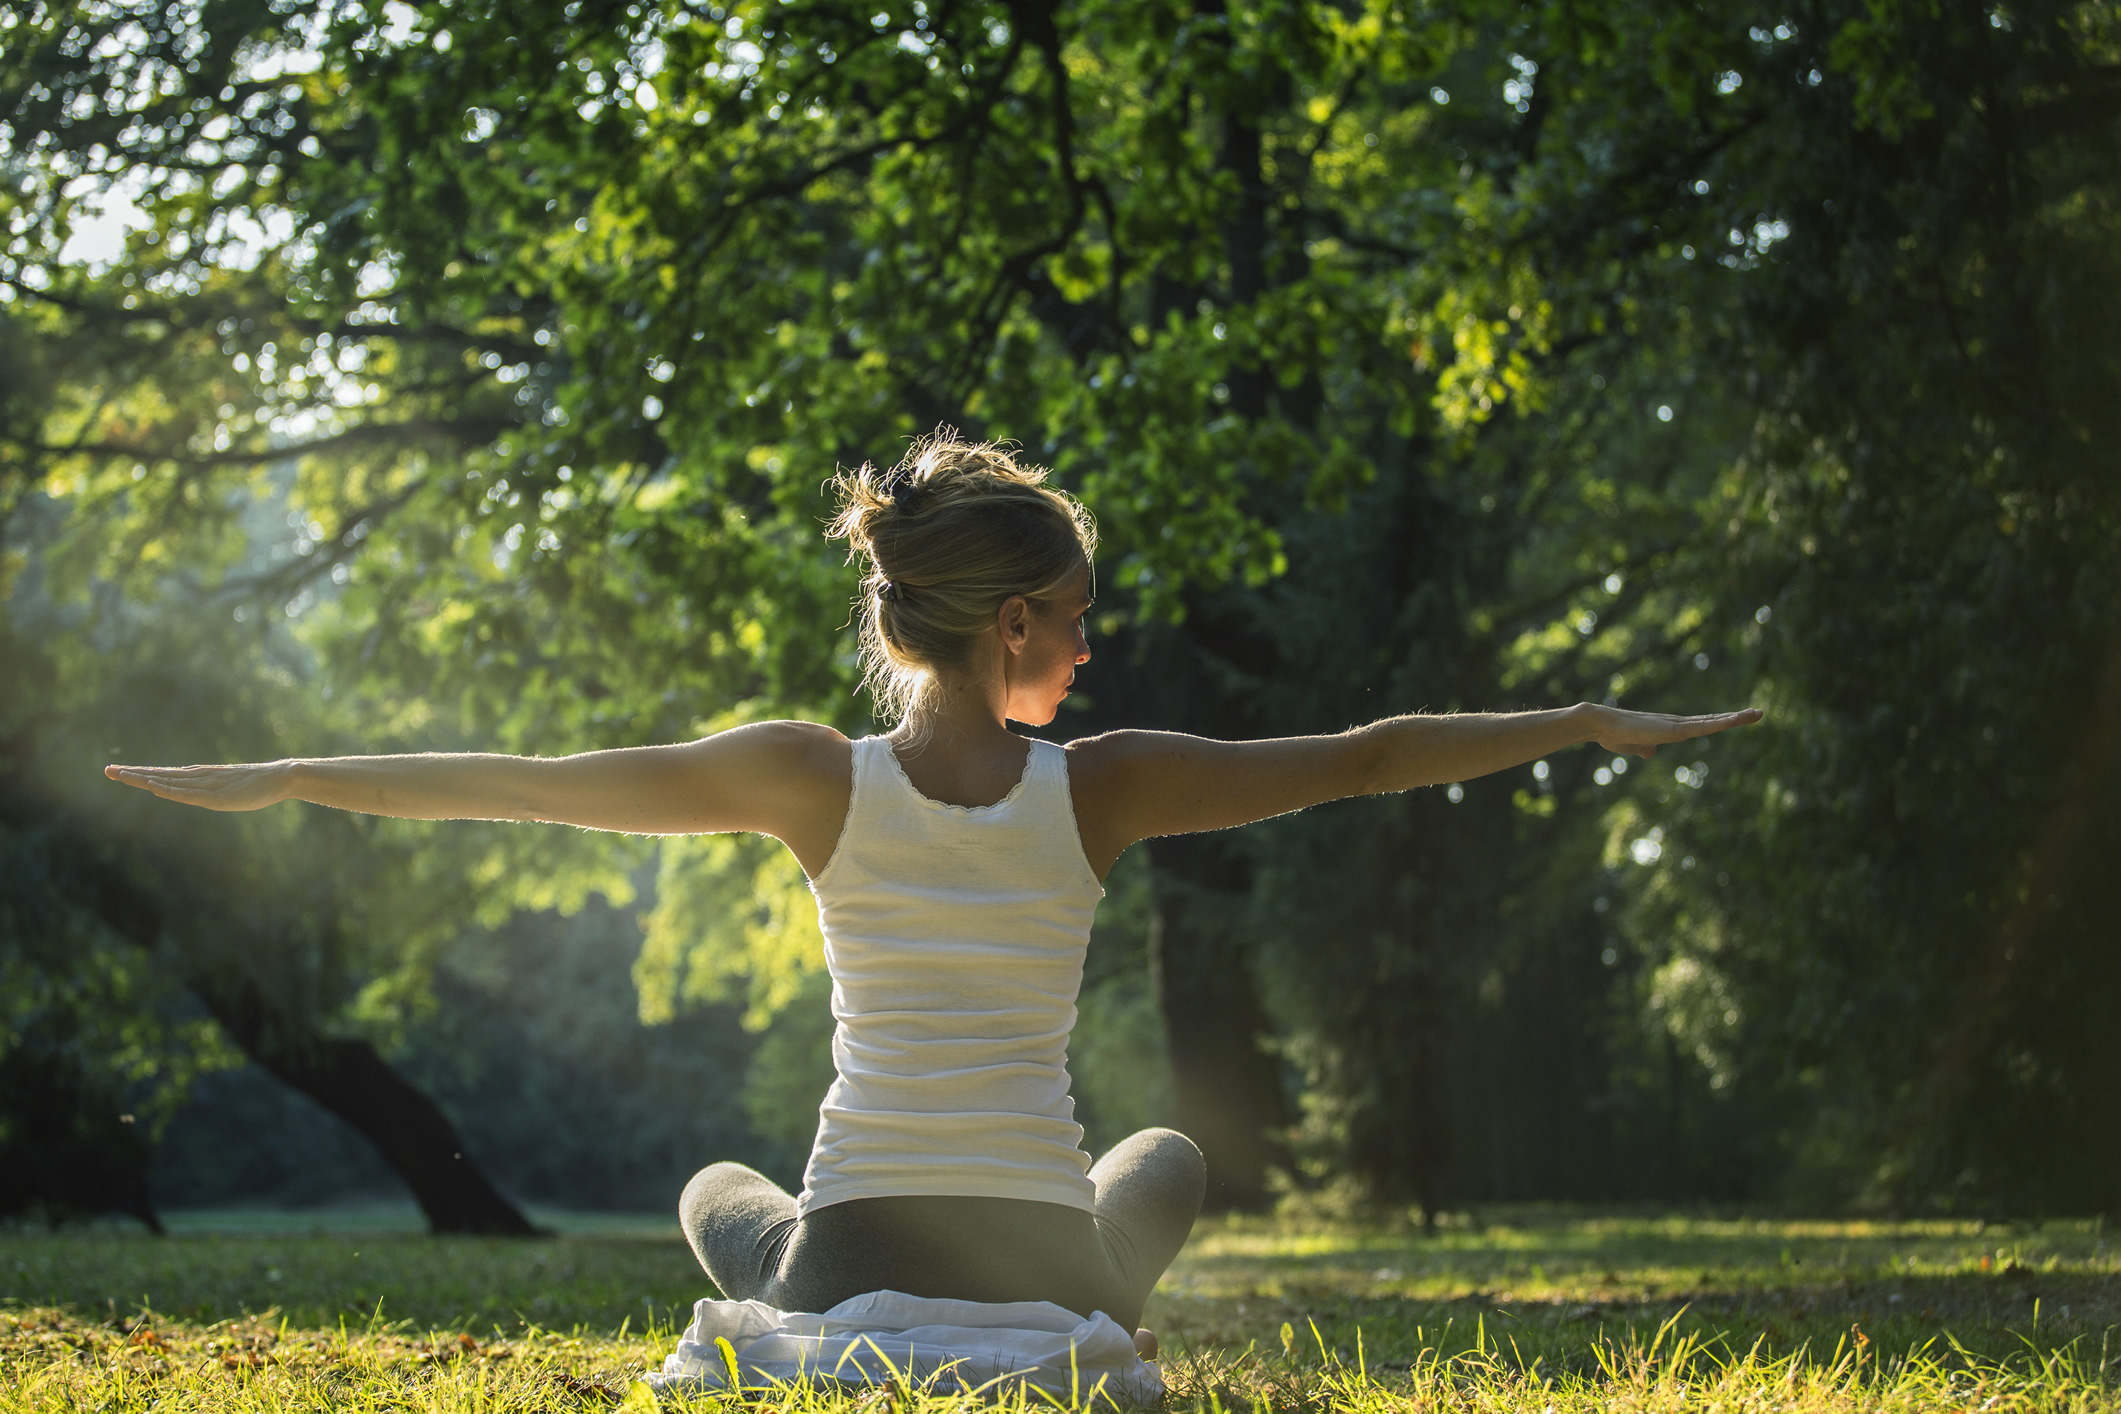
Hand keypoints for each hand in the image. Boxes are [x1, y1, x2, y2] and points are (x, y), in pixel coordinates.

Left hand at [104, 760, 293, 811]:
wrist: (282, 777)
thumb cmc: (259, 783)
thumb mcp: (230, 787)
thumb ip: (216, 789)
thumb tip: (209, 793)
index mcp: (200, 776)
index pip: (163, 774)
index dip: (140, 773)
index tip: (118, 771)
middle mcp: (198, 777)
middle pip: (160, 774)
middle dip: (133, 773)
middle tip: (107, 770)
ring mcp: (206, 786)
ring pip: (168, 781)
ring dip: (143, 778)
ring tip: (121, 775)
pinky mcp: (216, 796)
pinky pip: (187, 793)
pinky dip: (168, 789)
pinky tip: (153, 786)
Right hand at [1587, 705, 1762, 758]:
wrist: (1601, 724)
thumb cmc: (1614, 735)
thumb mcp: (1633, 746)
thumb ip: (1644, 748)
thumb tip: (1651, 752)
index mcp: (1670, 728)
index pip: (1701, 724)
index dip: (1719, 721)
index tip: (1737, 719)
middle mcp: (1678, 723)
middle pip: (1713, 720)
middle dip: (1735, 717)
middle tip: (1758, 713)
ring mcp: (1677, 725)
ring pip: (1713, 721)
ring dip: (1735, 719)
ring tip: (1757, 714)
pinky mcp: (1674, 729)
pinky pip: (1703, 726)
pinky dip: (1721, 723)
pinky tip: (1735, 720)